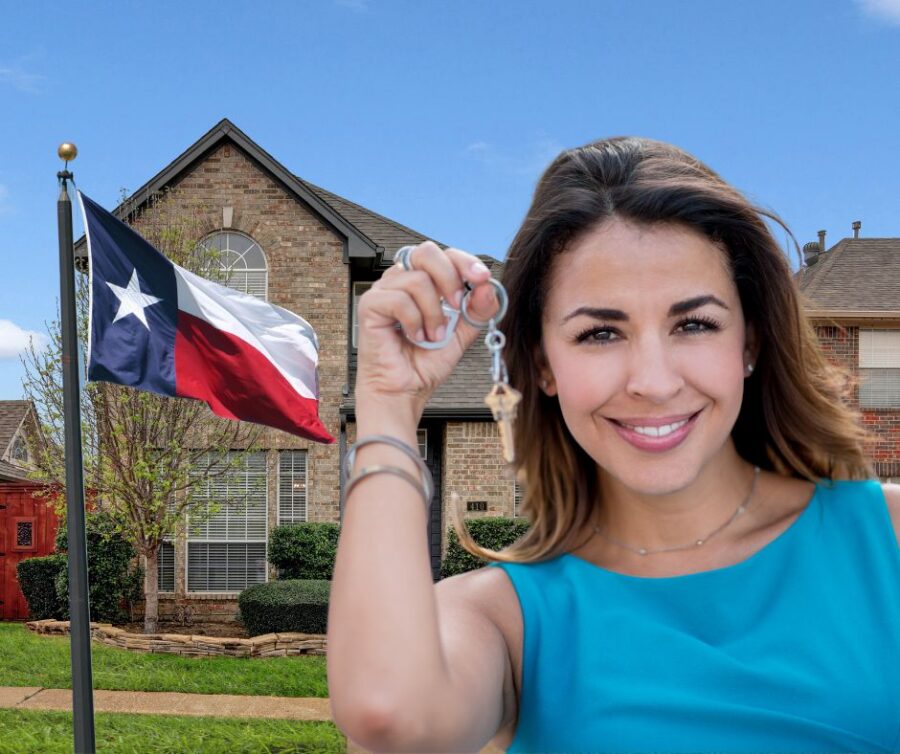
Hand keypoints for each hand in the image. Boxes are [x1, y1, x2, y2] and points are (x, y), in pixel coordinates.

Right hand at [355, 241, 499, 413]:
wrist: (405, 391)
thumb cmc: (424, 364)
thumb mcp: (462, 334)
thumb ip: (477, 309)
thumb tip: (489, 286)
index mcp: (423, 283)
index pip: (444, 255)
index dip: (465, 261)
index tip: (483, 278)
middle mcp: (402, 281)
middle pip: (426, 252)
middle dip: (449, 278)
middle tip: (456, 305)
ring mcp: (384, 291)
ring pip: (417, 279)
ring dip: (433, 313)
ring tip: (432, 336)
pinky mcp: (370, 306)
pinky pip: (399, 300)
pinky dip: (414, 321)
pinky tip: (415, 337)